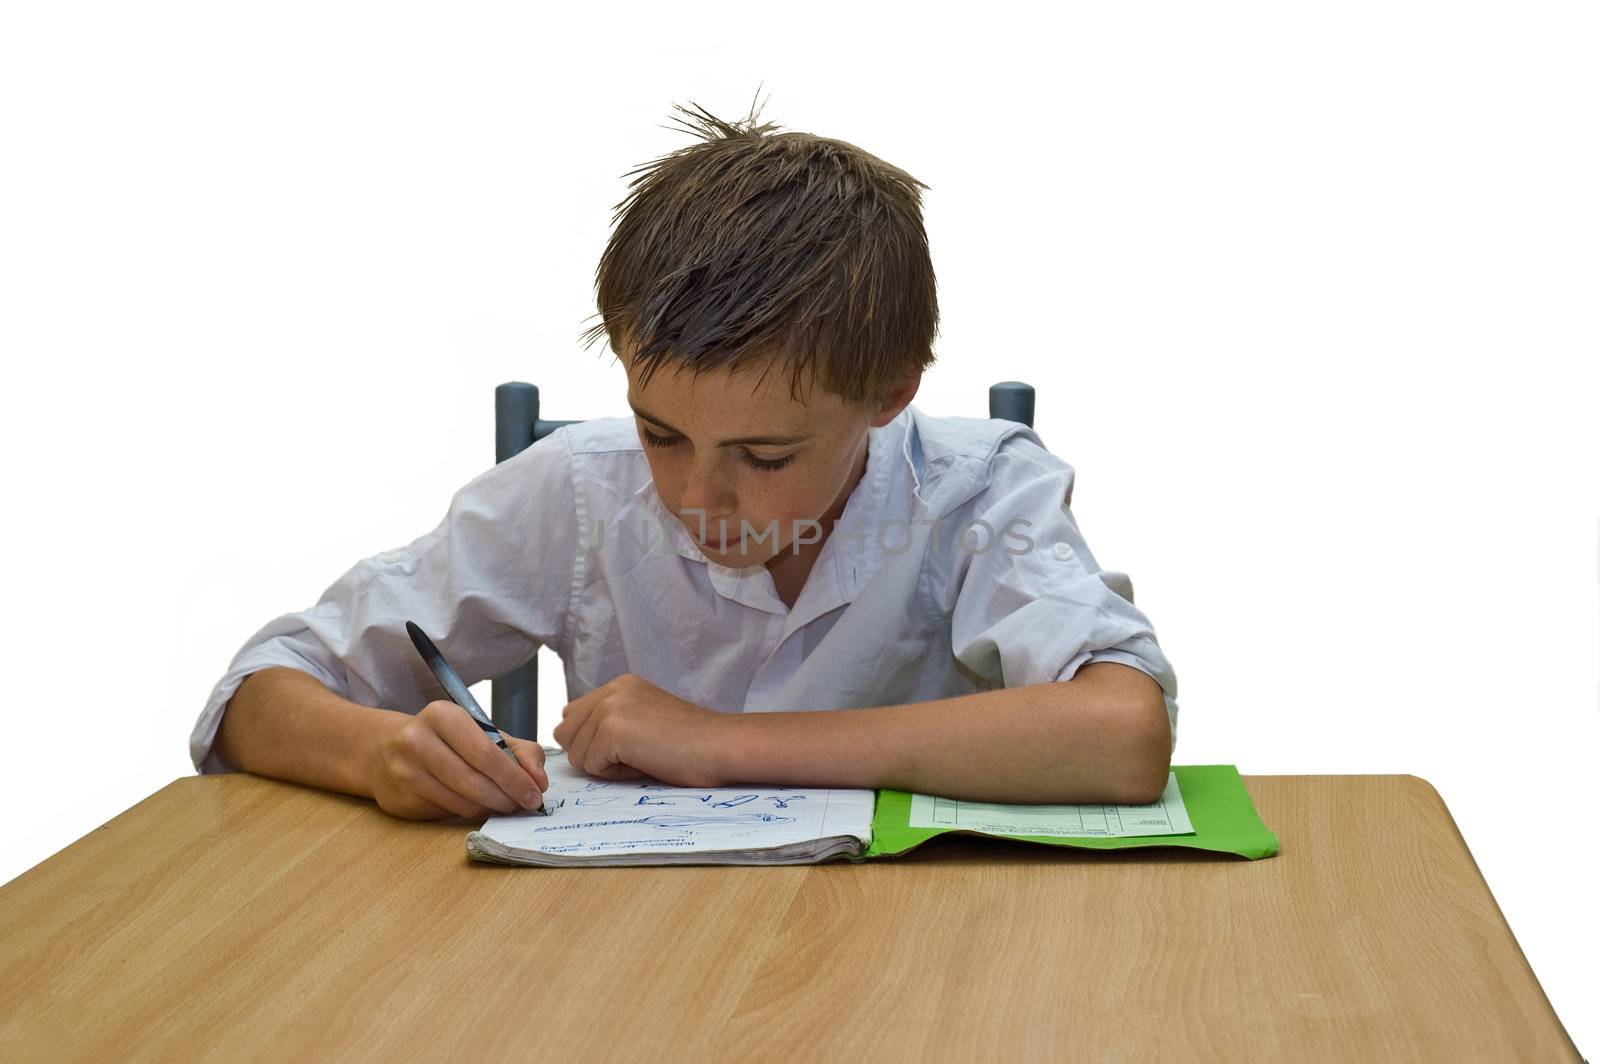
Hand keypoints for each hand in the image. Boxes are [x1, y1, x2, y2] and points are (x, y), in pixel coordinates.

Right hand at [365, 700, 548, 820]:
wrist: (385, 750)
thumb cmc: (447, 741)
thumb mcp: (483, 733)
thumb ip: (520, 752)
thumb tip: (539, 782)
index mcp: (442, 715)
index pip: (486, 753)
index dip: (515, 778)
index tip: (535, 794)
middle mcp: (417, 740)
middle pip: (474, 780)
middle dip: (506, 798)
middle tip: (523, 805)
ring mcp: (404, 771)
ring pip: (461, 802)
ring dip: (490, 809)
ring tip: (503, 805)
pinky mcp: (400, 798)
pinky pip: (447, 813)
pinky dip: (469, 813)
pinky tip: (476, 805)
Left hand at [553, 673, 729, 786]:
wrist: (719, 746)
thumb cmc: (691, 744)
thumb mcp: (645, 720)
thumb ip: (611, 721)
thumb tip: (573, 741)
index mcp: (620, 685)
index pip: (573, 716)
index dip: (593, 741)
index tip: (631, 746)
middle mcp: (612, 690)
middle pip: (565, 733)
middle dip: (592, 753)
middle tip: (636, 754)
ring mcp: (610, 707)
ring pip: (575, 753)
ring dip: (604, 765)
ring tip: (643, 756)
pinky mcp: (612, 730)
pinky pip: (590, 766)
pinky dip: (614, 774)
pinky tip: (644, 761)